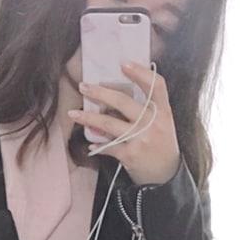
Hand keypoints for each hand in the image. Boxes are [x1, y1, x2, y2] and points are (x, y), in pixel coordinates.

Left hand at [67, 60, 180, 185]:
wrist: (167, 177)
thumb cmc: (161, 145)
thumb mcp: (163, 123)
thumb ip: (148, 108)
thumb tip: (115, 93)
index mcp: (164, 112)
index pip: (157, 85)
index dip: (141, 72)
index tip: (123, 63)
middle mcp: (154, 123)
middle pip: (124, 102)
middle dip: (100, 93)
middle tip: (83, 86)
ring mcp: (141, 140)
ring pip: (109, 123)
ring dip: (88, 117)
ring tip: (73, 113)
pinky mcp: (131, 155)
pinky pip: (108, 146)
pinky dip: (97, 144)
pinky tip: (89, 142)